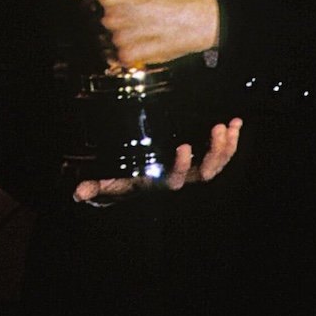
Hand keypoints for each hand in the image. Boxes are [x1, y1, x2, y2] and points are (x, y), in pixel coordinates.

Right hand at [72, 117, 242, 203]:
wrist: (142, 179)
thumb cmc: (127, 177)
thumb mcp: (112, 180)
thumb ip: (97, 184)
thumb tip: (79, 192)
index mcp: (163, 182)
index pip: (176, 180)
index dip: (181, 166)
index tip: (183, 147)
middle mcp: (184, 178)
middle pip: (206, 172)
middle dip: (215, 152)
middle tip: (217, 129)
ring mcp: (197, 169)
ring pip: (219, 163)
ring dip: (227, 145)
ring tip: (229, 125)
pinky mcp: (206, 157)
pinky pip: (224, 153)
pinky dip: (232, 139)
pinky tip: (237, 123)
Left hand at [90, 0, 219, 66]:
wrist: (198, 20)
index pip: (89, 1)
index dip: (102, 4)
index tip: (116, 7)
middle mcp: (112, 16)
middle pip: (98, 21)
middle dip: (112, 21)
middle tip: (135, 19)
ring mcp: (118, 37)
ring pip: (105, 40)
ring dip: (118, 37)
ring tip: (142, 31)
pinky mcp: (127, 55)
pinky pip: (115, 56)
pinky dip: (125, 52)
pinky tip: (142, 43)